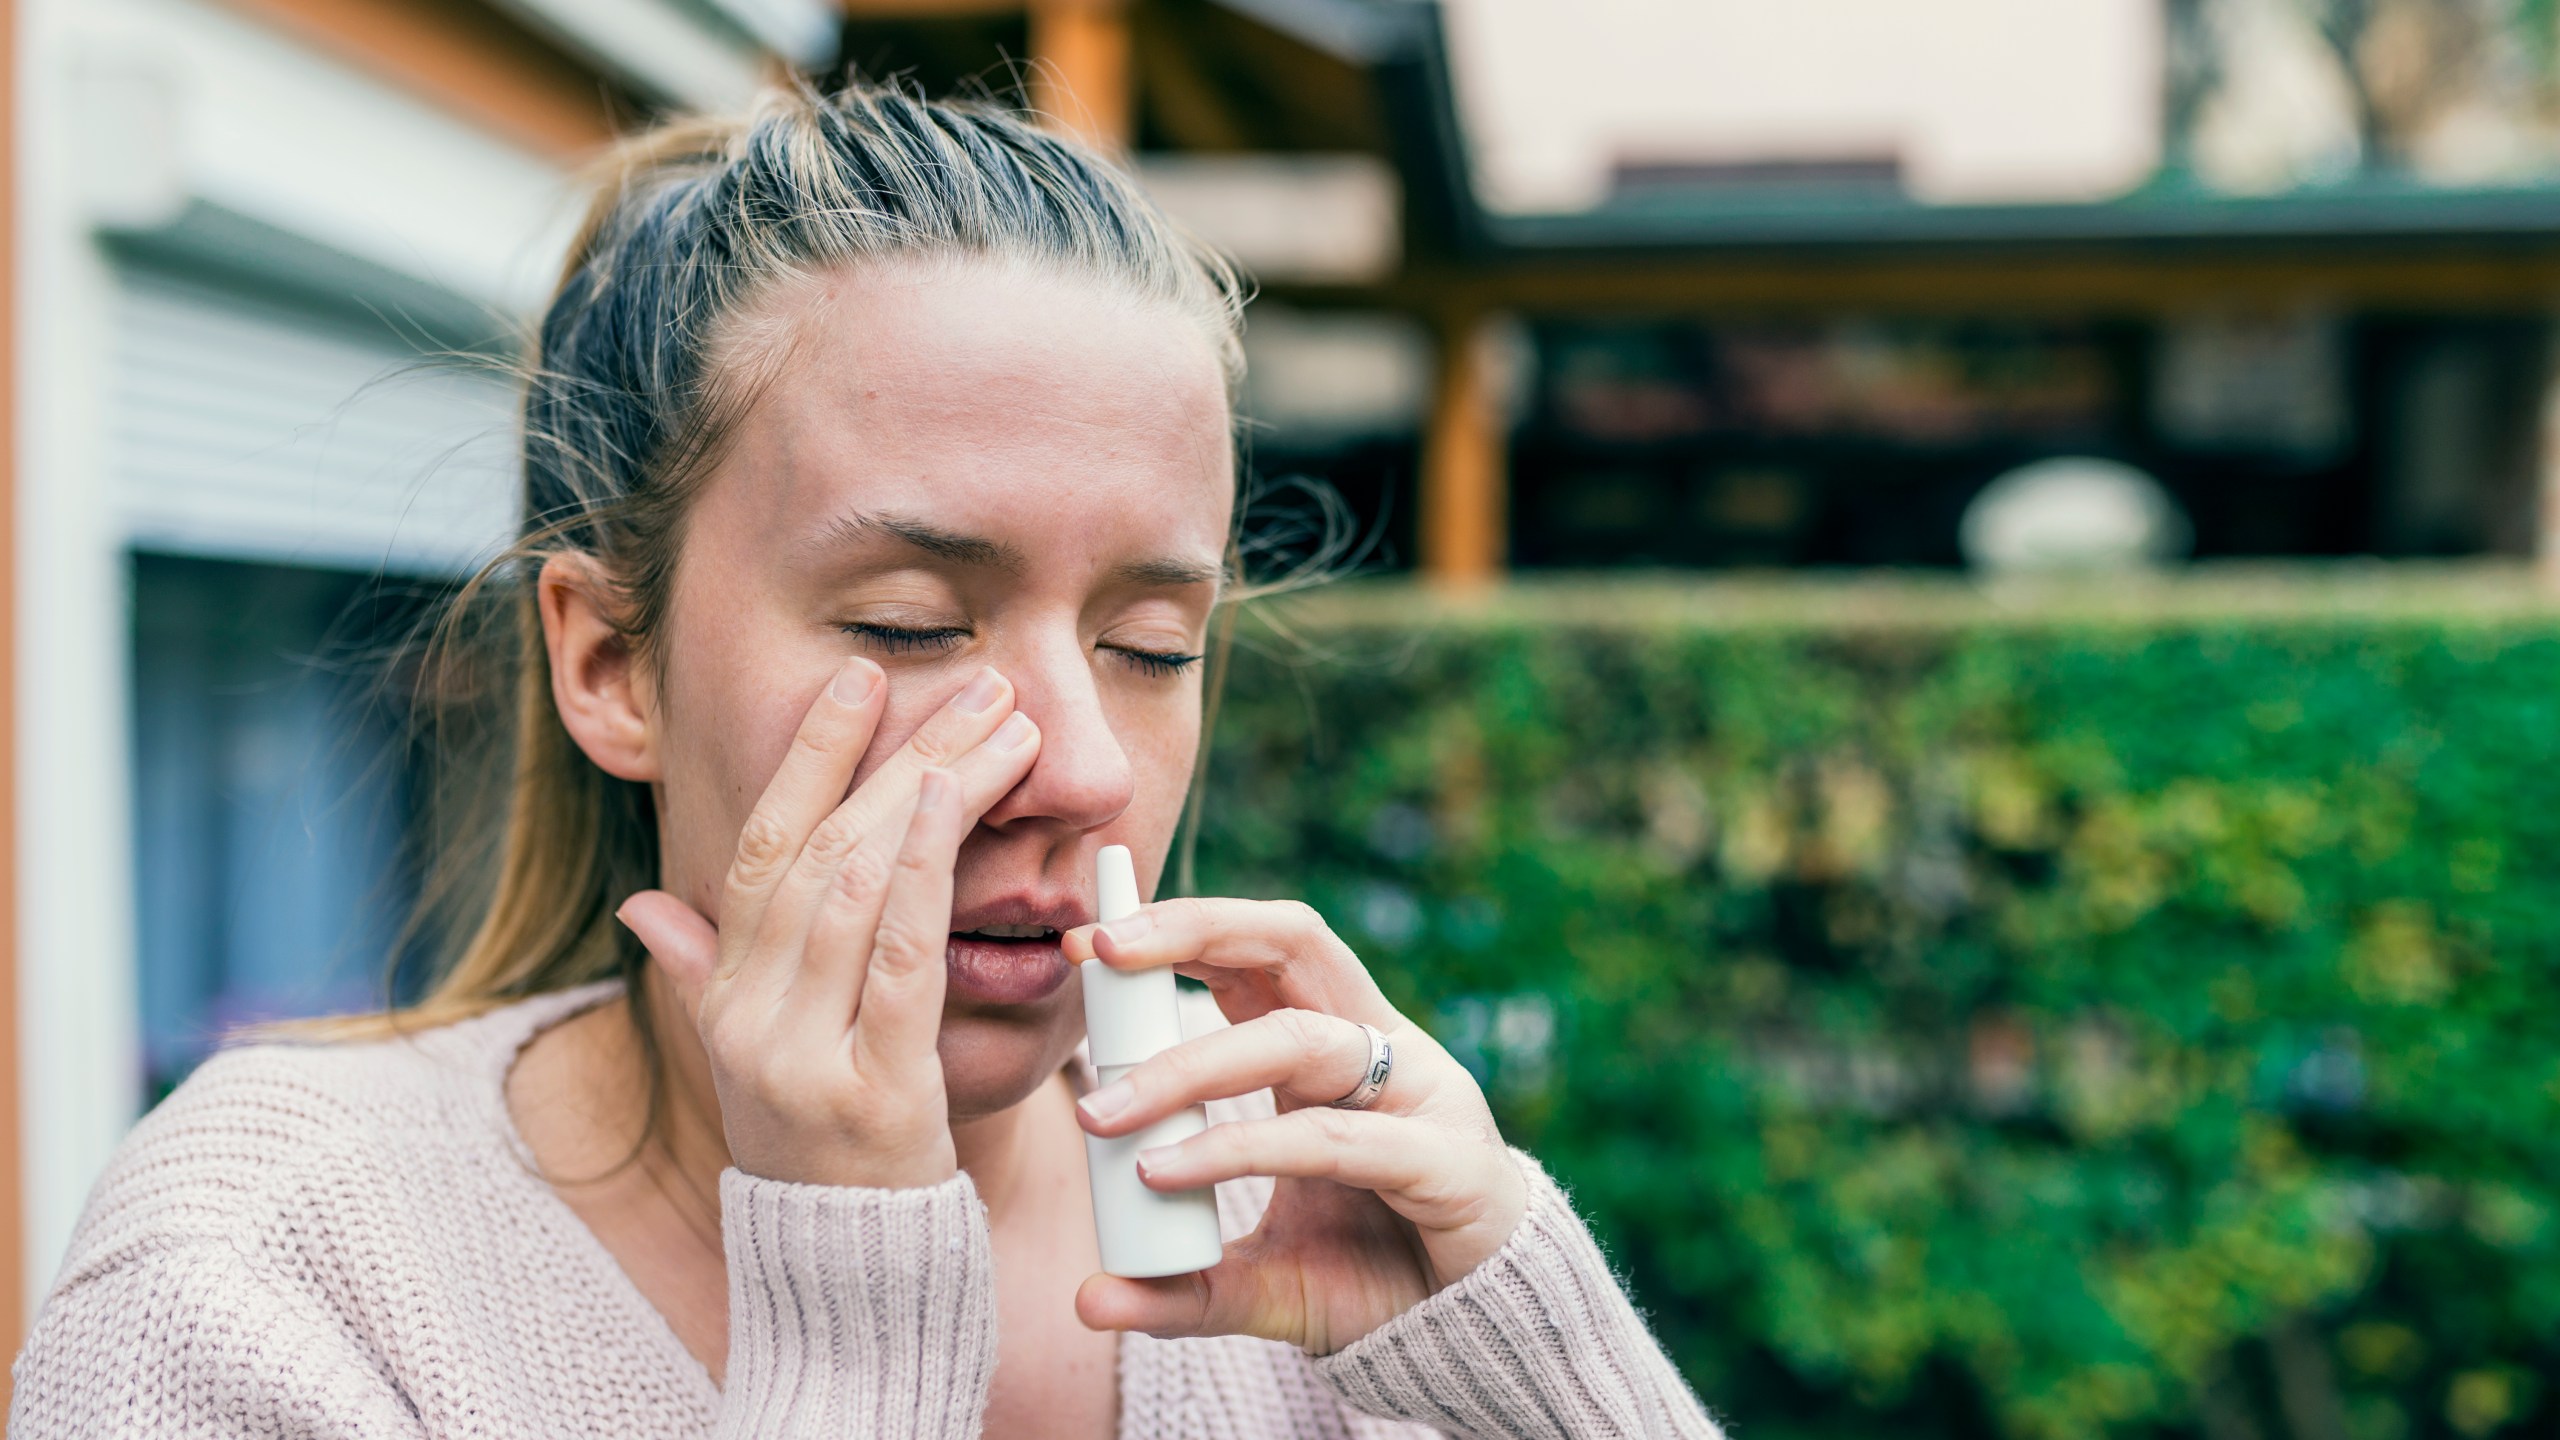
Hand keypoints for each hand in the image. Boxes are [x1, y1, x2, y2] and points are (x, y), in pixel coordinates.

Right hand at [616, 660, 1041, 1189]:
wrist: (847, 1283)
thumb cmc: (820, 1159)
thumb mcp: (751, 1062)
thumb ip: (702, 976)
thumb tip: (645, 906)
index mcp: (728, 998)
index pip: (759, 848)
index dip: (807, 757)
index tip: (859, 677)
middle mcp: (752, 1017)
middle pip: (822, 850)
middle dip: (902, 755)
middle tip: (979, 685)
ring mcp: (803, 1055)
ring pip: (857, 887)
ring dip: (932, 792)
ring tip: (997, 725)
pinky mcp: (872, 1093)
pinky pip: (896, 962)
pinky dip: (921, 876)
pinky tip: (955, 810)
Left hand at [1061, 898, 1529, 1353]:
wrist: (1474, 1339)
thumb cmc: (1373, 1279)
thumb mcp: (1260, 1282)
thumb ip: (1182, 1285)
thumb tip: (1089, 1298)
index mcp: (1330, 1050)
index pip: (1254, 957)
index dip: (1178, 933)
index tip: (1084, 942)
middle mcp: (1377, 1051)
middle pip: (1292, 942)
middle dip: (1195, 928)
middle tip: (1103, 950)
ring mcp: (1420, 1096)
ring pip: (1301, 1039)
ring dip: (1191, 1067)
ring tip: (1105, 1113)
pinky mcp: (1447, 1162)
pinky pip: (1336, 1141)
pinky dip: (1247, 1149)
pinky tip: (1172, 1170)